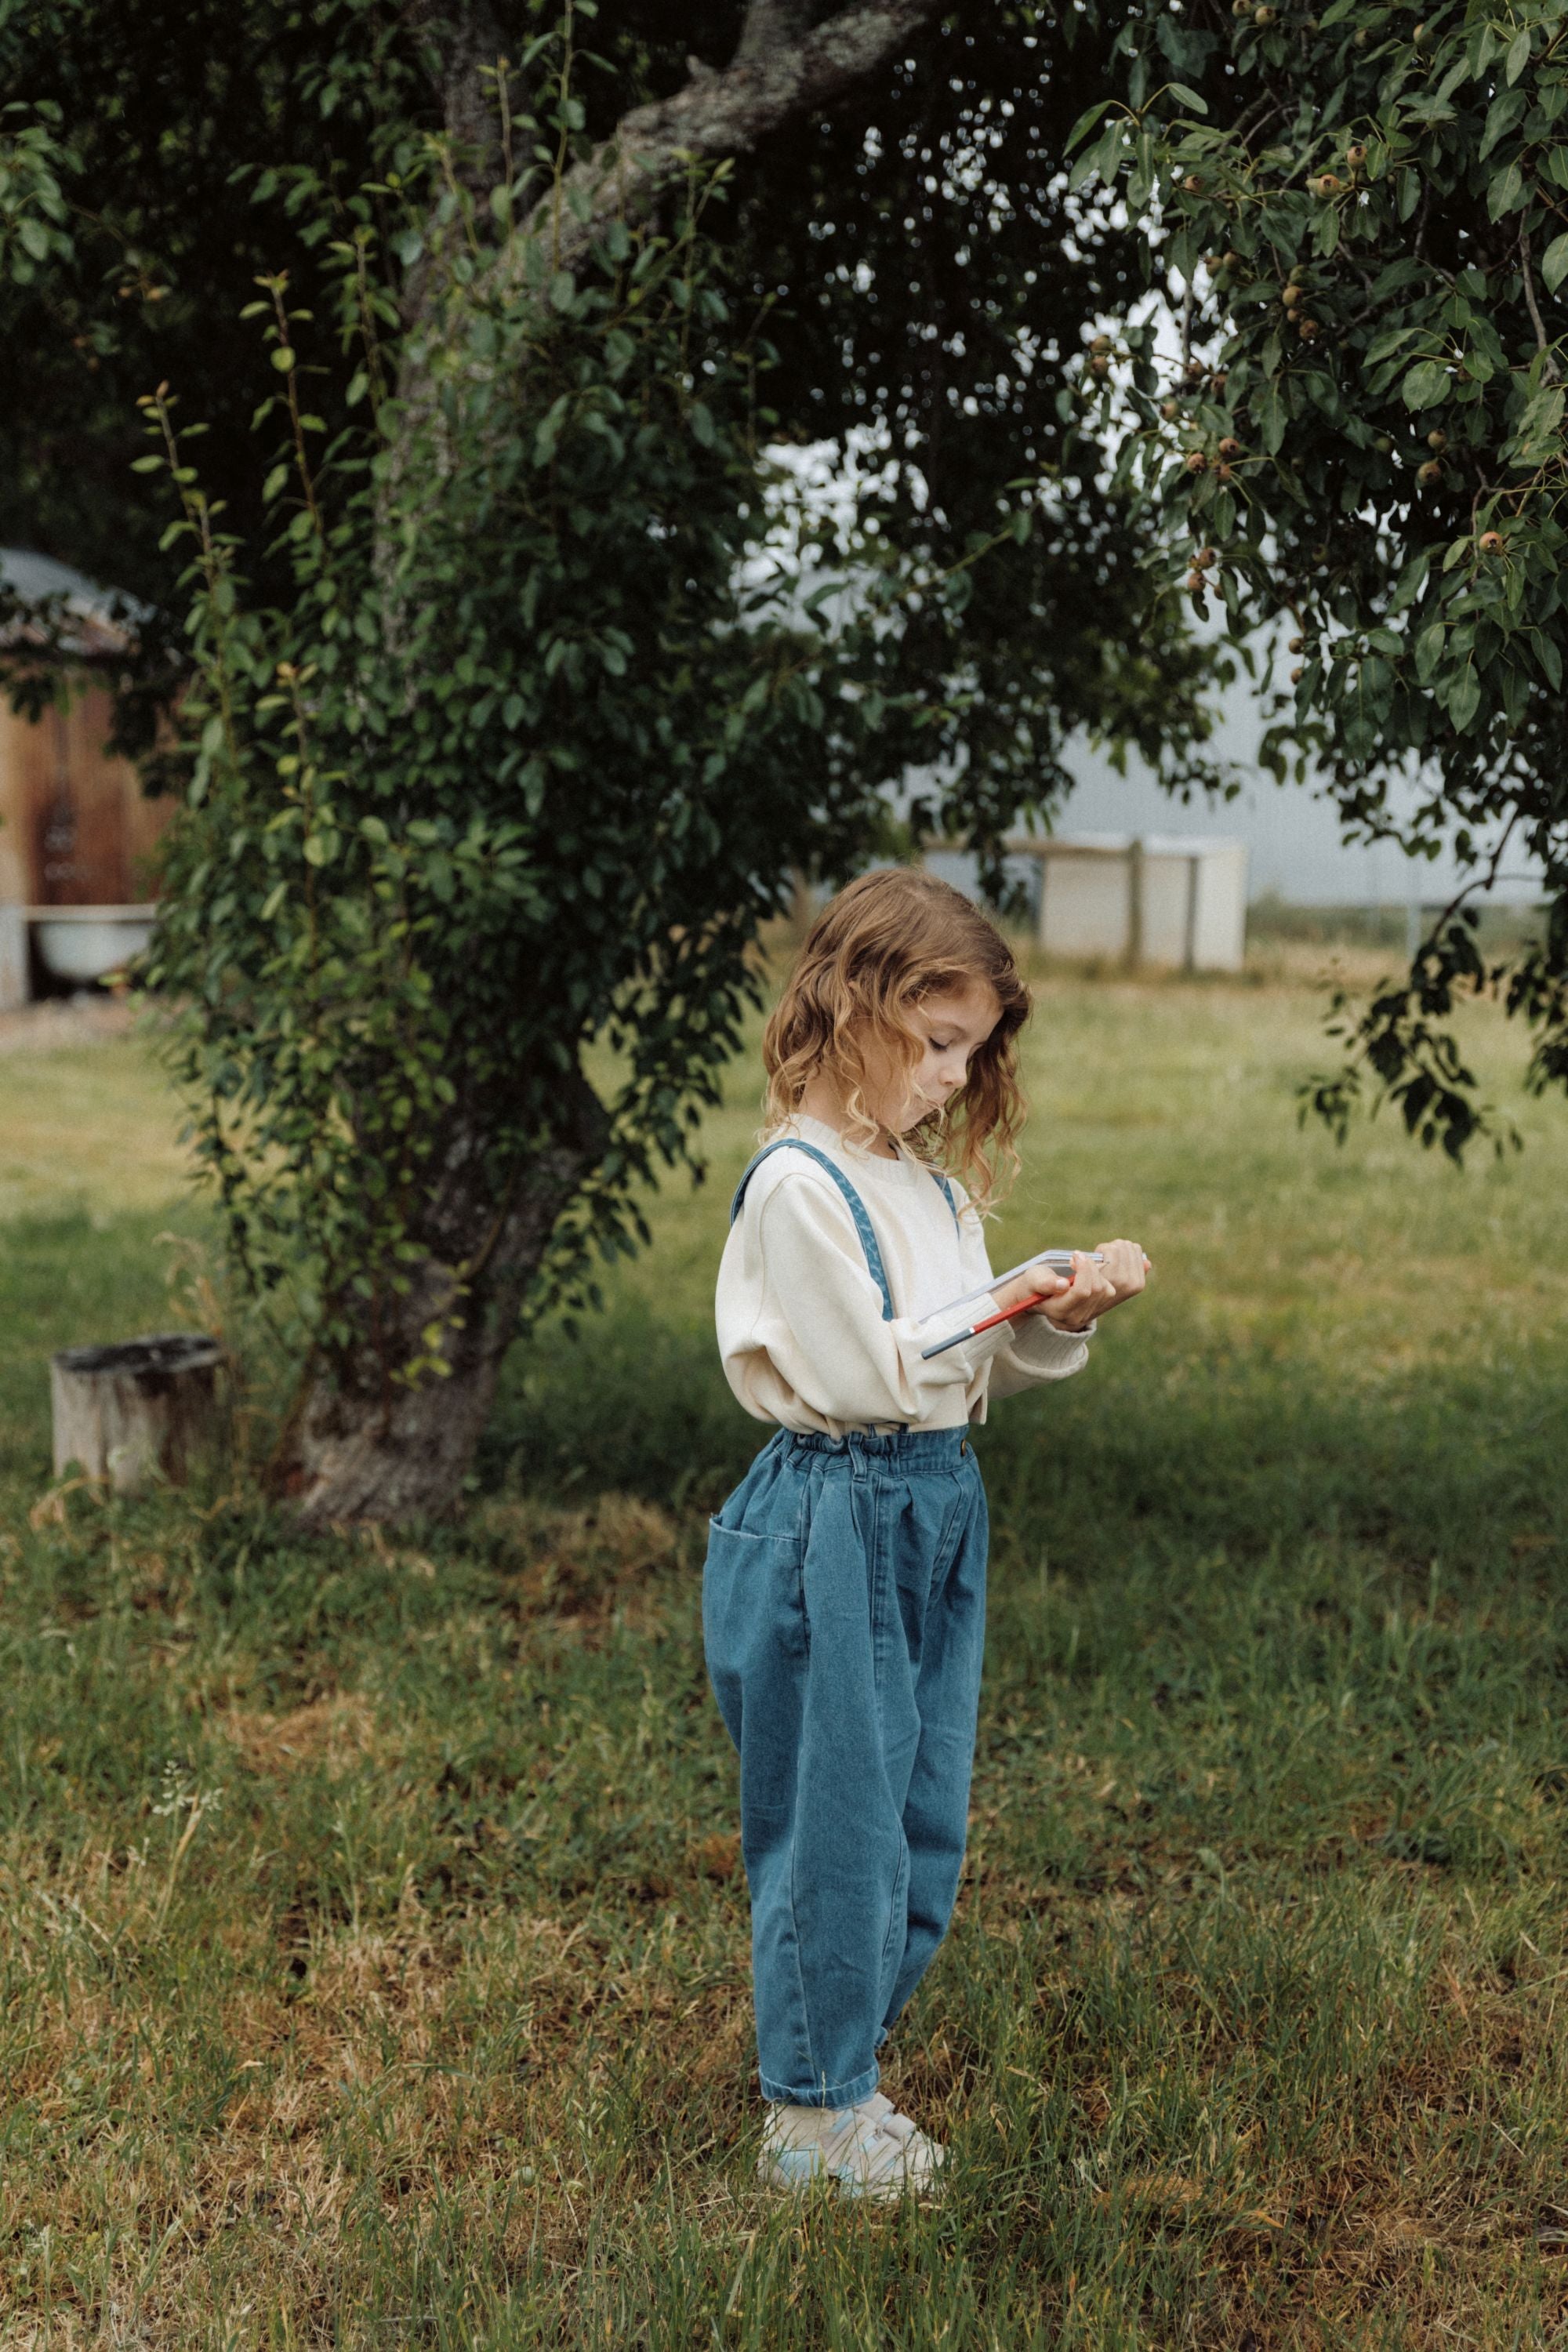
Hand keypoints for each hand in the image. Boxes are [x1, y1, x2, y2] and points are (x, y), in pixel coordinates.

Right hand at [990, 1240, 1148, 1333]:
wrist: (1045, 1295)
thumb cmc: (1037, 1283)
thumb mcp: (1034, 1280)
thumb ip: (1044, 1282)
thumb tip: (1064, 1284)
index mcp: (1064, 1311)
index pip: (1084, 1291)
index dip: (1084, 1268)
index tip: (1076, 1254)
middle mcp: (1085, 1315)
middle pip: (1104, 1287)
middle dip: (1099, 1263)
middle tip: (1087, 1252)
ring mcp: (1101, 1309)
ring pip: (1125, 1282)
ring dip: (1119, 1258)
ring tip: (1103, 1250)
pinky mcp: (1114, 1301)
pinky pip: (1136, 1282)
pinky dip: (1135, 1262)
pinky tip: (1128, 1251)